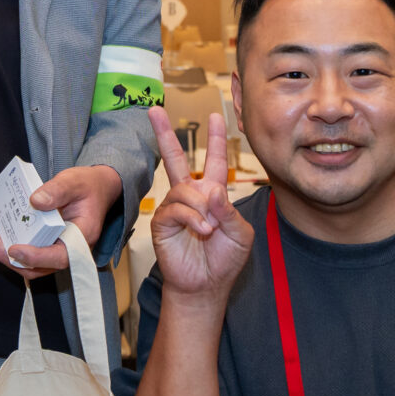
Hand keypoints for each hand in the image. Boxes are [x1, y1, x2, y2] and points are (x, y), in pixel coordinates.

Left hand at [0, 165, 122, 274]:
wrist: (94, 189)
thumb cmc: (87, 187)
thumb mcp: (75, 182)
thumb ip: (58, 190)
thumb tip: (35, 201)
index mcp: (80, 240)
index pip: (58, 258)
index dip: (35, 257)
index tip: (14, 249)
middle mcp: (65, 250)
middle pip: (34, 267)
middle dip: (7, 255)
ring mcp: (51, 248)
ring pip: (23, 260)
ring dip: (0, 244)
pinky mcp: (41, 242)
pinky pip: (21, 245)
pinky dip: (3, 233)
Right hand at [147, 108, 253, 304]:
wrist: (207, 285)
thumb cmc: (225, 259)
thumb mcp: (240, 233)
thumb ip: (229, 210)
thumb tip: (211, 189)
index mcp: (214, 194)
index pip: (215, 160)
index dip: (215, 139)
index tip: (216, 115)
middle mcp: (191, 195)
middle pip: (176, 158)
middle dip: (165, 133)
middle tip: (154, 110)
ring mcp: (174, 207)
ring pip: (184, 189)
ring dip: (201, 209)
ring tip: (209, 229)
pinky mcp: (161, 221)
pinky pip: (175, 208)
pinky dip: (192, 218)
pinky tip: (200, 231)